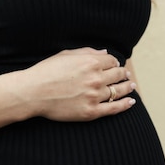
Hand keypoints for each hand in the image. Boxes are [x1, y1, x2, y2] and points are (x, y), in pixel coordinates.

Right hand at [21, 48, 136, 121]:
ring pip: (118, 91)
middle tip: (126, 75)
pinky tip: (131, 102)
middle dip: (123, 74)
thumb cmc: (46, 72)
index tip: (116, 65)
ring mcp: (94, 96)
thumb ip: (88, 52)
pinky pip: (114, 108)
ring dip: (127, 87)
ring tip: (131, 86)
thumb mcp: (66, 55)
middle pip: (117, 75)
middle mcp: (96, 78)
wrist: (33, 93)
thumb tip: (105, 53)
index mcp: (91, 62)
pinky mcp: (91, 112)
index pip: (111, 61)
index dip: (115, 63)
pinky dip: (125, 105)